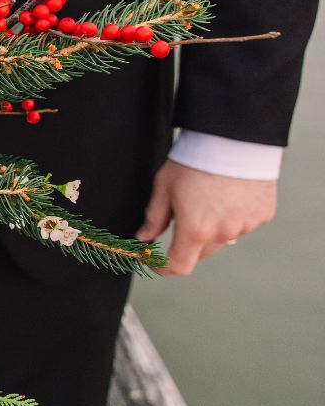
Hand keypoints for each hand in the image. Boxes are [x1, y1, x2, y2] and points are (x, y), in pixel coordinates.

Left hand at [135, 159, 276, 275]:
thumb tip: (143, 237)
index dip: (163, 267)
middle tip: (181, 218)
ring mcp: (246, 225)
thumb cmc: (195, 161)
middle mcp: (223, 233)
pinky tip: (228, 195)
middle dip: (187, 243)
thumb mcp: (164, 187)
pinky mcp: (262, 215)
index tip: (154, 261)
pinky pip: (243, 224)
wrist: (233, 139)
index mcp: (195, 229)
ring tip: (208, 198)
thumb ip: (154, 217)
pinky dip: (233, 217)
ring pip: (224, 238)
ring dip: (213, 229)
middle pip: (201, 253)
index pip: (178, 266)